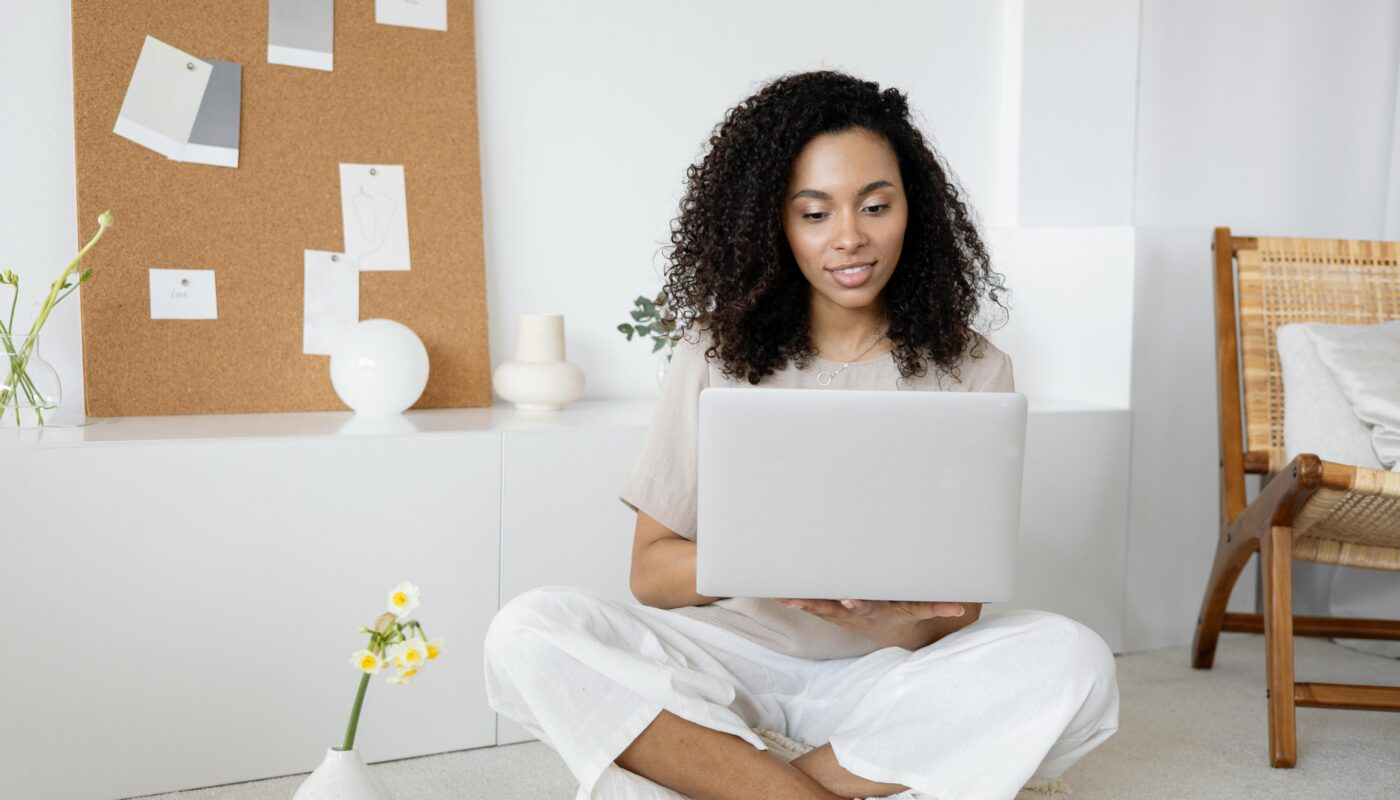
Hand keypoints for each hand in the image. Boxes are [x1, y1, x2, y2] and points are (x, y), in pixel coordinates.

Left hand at [774, 598, 965, 648]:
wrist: (891, 629)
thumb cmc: (905, 612)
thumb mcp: (922, 609)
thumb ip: (938, 605)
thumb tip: (959, 605)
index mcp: (876, 611)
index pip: (866, 607)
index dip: (857, 605)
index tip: (848, 600)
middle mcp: (854, 614)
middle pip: (833, 609)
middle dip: (816, 604)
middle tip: (798, 599)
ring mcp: (841, 613)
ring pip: (818, 607)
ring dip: (799, 602)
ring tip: (781, 595)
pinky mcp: (832, 609)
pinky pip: (812, 604)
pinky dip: (796, 599)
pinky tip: (778, 591)